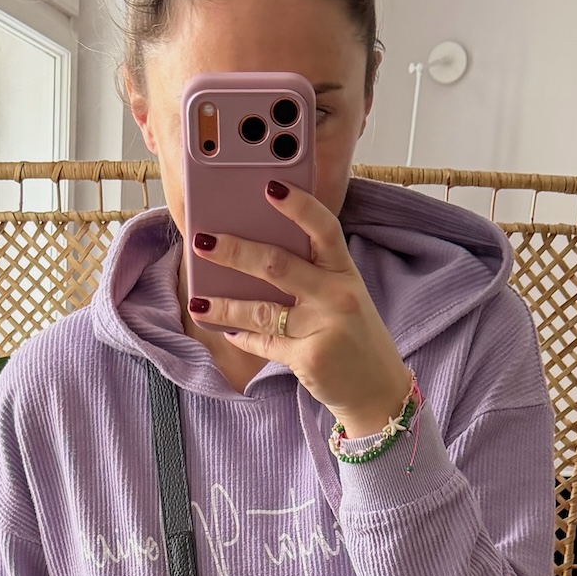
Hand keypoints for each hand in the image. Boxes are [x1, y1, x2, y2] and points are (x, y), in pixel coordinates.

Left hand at [187, 183, 411, 437]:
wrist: (378, 388)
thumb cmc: (354, 335)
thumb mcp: (344, 297)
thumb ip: (312, 275)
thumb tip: (255, 256)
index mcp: (345, 272)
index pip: (324, 228)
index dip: (298, 206)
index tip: (270, 187)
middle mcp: (336, 295)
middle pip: (278, 265)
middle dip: (235, 251)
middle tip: (203, 242)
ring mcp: (323, 327)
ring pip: (262, 310)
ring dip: (224, 305)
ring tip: (198, 301)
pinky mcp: (309, 358)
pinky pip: (264, 343)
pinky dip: (242, 336)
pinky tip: (225, 330)